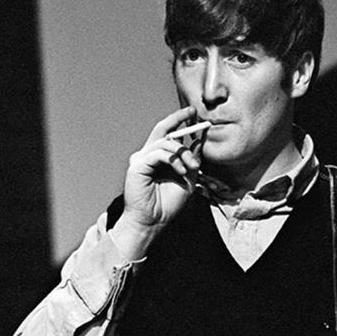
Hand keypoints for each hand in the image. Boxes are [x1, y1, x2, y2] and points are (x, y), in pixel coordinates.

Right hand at [112, 106, 201, 257]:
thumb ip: (192, 160)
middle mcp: (147, 155)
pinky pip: (158, 153)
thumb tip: (199, 141)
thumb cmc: (168, 204)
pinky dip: (174, 160)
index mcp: (157, 157)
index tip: (194, 115)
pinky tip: (182, 172)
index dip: (179, 122)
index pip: (168, 134)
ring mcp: (140, 159)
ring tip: (193, 167)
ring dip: (184, 153)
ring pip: (166, 143)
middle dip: (178, 118)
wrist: (153, 222)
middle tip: (193, 114)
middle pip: (162, 129)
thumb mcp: (188, 178)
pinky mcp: (137, 165)